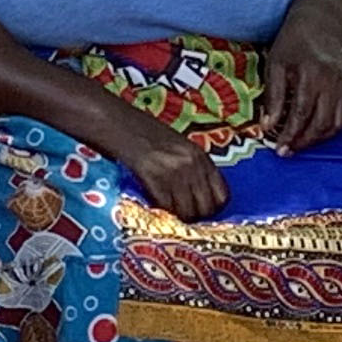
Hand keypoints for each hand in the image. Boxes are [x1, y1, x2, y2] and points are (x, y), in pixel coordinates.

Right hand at [111, 112, 228, 220]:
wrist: (119, 124)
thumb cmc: (147, 136)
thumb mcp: (180, 148)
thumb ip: (194, 170)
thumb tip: (201, 199)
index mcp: (201, 156)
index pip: (223, 195)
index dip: (213, 209)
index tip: (202, 212)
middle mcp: (192, 165)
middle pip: (206, 208)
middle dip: (195, 217)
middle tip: (183, 217)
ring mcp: (174, 172)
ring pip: (186, 212)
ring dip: (177, 218)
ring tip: (168, 214)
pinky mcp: (153, 178)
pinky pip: (165, 207)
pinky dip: (161, 212)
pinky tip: (155, 207)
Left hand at [258, 11, 341, 149]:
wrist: (319, 24)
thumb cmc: (294, 42)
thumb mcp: (275, 65)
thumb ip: (274, 97)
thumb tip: (268, 126)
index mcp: (312, 74)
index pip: (301, 114)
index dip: (290, 134)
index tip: (279, 148)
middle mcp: (332, 82)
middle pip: (320, 123)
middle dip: (303, 141)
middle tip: (288, 150)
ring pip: (335, 125)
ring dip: (317, 139)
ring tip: (300, 143)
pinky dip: (332, 130)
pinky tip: (317, 133)